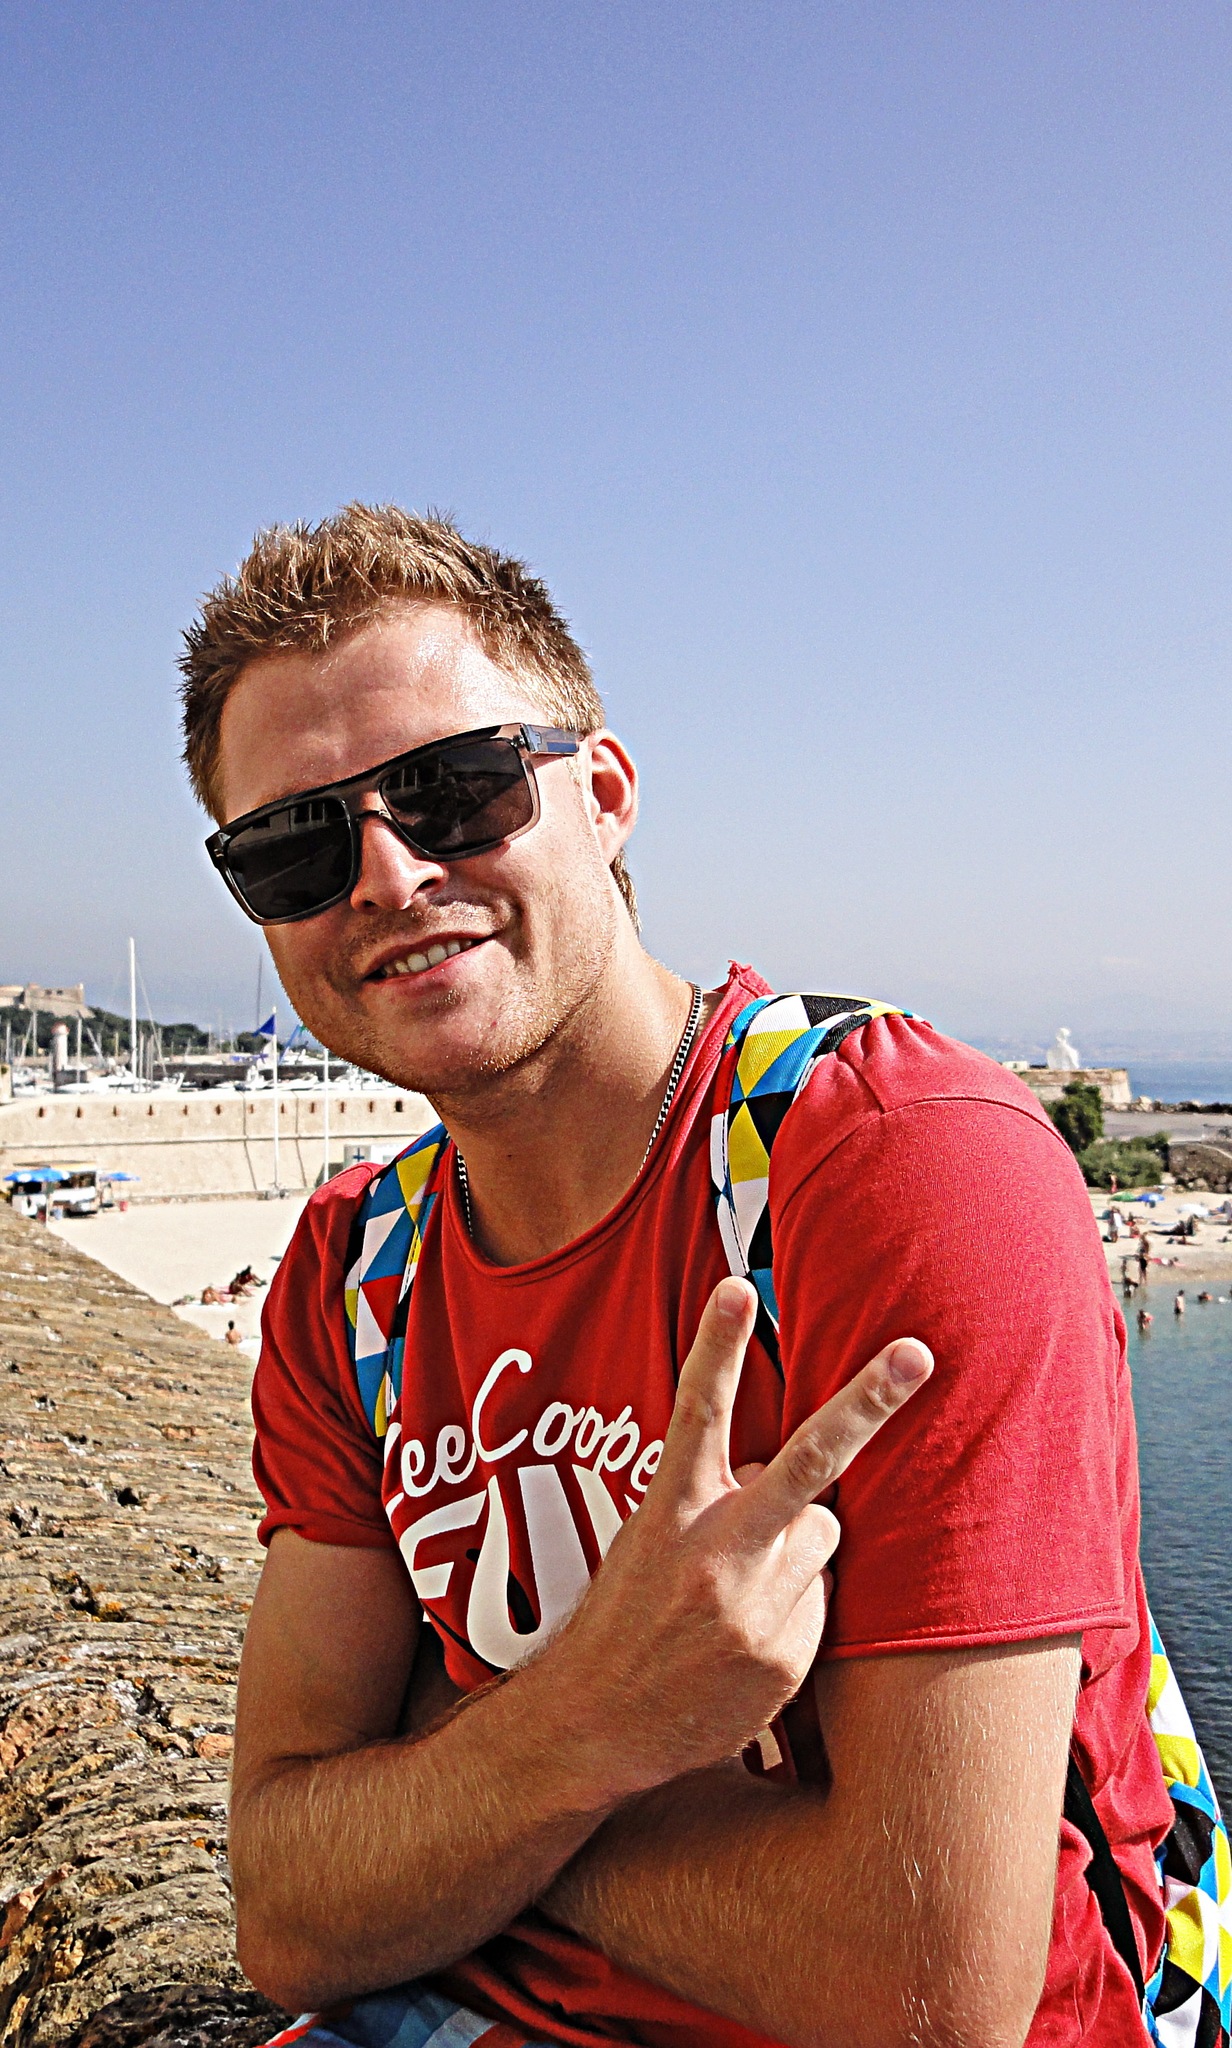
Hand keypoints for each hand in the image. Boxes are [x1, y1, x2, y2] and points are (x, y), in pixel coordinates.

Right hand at [550, 1278, 932, 1800]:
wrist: (590, 1728)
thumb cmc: (625, 1617)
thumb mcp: (646, 1540)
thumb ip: (710, 1496)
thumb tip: (780, 1467)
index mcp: (668, 1513)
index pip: (699, 1415)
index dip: (717, 1348)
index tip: (735, 1289)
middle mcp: (714, 1554)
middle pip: (807, 1464)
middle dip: (867, 1402)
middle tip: (918, 1352)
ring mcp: (753, 1609)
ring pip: (823, 1533)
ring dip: (797, 1546)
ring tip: (739, 1592)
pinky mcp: (782, 1658)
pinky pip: (821, 1601)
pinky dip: (796, 1607)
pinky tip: (746, 1639)